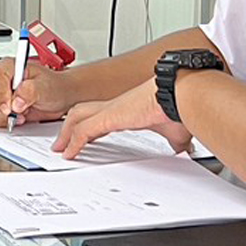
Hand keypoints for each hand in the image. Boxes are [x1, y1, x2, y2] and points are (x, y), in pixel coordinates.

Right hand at [0, 56, 74, 127]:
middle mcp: (0, 79)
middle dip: (1, 110)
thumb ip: (31, 91)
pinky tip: (18, 118)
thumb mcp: (46, 87)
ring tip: (21, 114)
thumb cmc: (54, 87)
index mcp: (10, 66)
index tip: (10, 108)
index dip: (0, 93)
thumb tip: (16, 102)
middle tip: (19, 114)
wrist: (61, 98)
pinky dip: (4, 122)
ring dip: (3, 117)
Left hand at [53, 79, 193, 160]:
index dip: (91, 127)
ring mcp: (111, 109)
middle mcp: (117, 106)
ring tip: (60, 148)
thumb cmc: (180, 105)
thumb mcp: (175, 131)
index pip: (102, 116)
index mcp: (129, 108)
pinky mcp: (109, 116)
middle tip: (63, 142)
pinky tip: (69, 154)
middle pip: (84, 112)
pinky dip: (73, 142)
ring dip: (66, 133)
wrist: (183, 92)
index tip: (86, 139)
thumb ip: (176, 143)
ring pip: (78, 117)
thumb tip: (184, 151)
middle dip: (70, 126)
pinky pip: (83, 131)